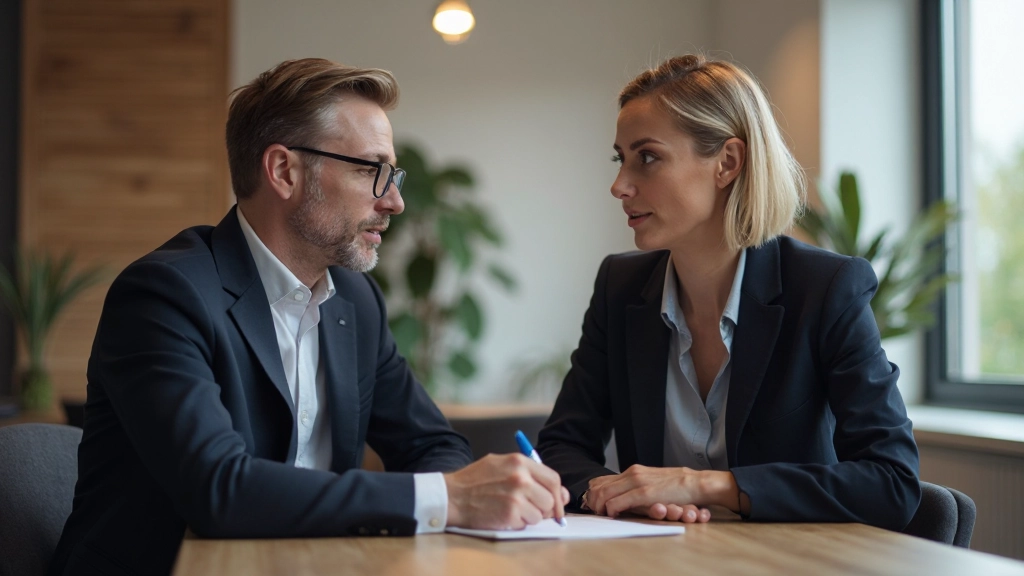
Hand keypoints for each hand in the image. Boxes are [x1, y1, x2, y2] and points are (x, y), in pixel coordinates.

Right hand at [444, 453, 570, 529]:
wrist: (451, 496)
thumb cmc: (474, 481)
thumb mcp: (501, 465)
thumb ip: (530, 474)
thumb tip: (560, 493)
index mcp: (519, 461)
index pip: (553, 479)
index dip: (557, 494)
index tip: (557, 502)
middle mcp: (520, 477)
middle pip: (550, 499)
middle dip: (544, 508)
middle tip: (530, 508)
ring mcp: (516, 497)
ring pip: (540, 514)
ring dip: (530, 516)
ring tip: (511, 509)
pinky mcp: (510, 514)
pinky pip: (527, 524)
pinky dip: (519, 523)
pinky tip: (503, 515)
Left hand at [586, 465, 740, 519]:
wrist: (695, 483)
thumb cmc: (676, 486)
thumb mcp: (651, 482)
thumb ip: (636, 486)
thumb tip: (620, 497)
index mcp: (633, 471)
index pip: (602, 479)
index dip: (593, 493)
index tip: (593, 504)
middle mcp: (632, 473)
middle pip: (599, 486)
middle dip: (592, 501)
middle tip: (594, 512)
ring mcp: (638, 482)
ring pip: (605, 493)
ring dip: (599, 506)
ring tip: (602, 514)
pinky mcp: (644, 493)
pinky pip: (618, 501)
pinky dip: (611, 509)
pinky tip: (612, 514)